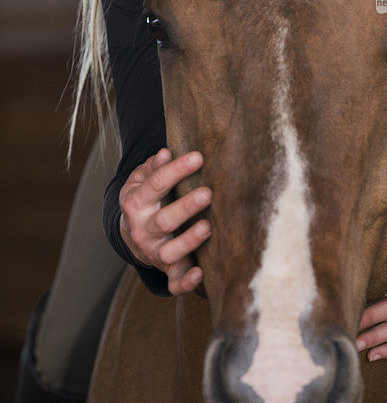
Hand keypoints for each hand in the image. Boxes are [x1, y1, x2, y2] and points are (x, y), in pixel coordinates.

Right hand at [119, 148, 211, 294]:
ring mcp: (154, 252)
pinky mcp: (166, 271)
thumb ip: (153, 168)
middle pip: (164, 220)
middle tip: (208, 193)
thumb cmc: (145, 200)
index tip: (199, 157)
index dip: (176, 170)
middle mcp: (143, 230)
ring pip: (170, 252)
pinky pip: (174, 282)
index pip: (156, 184)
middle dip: (186, 207)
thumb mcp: (140, 181)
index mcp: (136, 203)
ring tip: (208, 226)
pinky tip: (200, 273)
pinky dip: (186, 282)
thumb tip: (165, 153)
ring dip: (189, 241)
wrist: (130, 235)